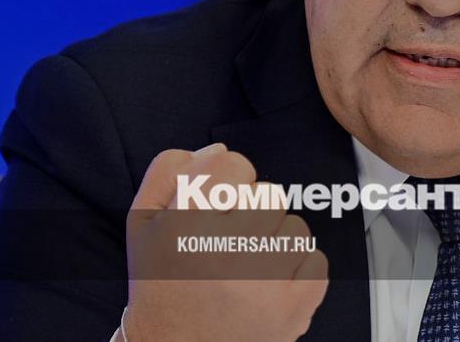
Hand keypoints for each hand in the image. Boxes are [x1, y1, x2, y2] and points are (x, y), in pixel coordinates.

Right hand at [123, 144, 328, 340]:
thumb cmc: (162, 283)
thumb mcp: (143, 223)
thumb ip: (169, 172)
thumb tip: (219, 149)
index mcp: (183, 227)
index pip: (231, 163)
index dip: (229, 181)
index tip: (220, 204)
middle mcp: (223, 252)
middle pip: (270, 195)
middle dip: (254, 214)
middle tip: (231, 242)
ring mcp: (262, 283)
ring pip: (295, 228)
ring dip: (276, 243)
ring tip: (249, 267)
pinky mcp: (291, 310)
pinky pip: (316, 261)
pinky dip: (298, 271)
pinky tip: (270, 286)